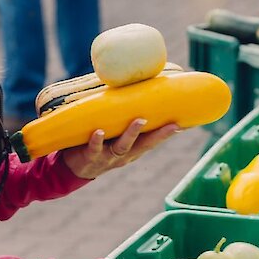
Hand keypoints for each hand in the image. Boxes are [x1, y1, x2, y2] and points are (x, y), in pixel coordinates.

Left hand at [61, 118, 177, 179]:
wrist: (76, 169)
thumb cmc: (99, 143)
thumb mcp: (114, 135)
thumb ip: (122, 119)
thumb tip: (131, 89)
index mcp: (132, 149)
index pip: (153, 140)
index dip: (167, 133)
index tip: (182, 124)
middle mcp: (124, 154)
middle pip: (144, 145)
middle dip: (159, 135)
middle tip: (172, 125)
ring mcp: (108, 157)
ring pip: (122, 146)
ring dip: (131, 134)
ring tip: (139, 121)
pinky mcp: (90, 157)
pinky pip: (95, 148)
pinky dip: (97, 141)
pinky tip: (98, 132)